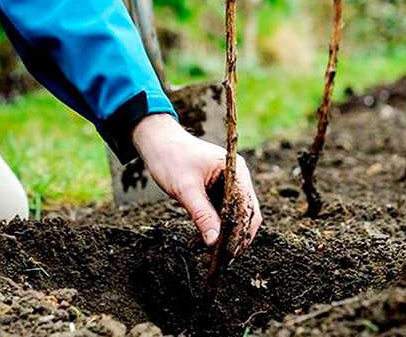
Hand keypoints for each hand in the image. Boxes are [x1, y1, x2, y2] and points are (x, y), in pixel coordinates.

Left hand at [132, 114, 261, 255]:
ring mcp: (229, 184)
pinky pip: (222, 214)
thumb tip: (214, 242)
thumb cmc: (171, 158)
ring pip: (234, 217)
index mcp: (235, 170)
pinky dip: (213, 228)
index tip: (228, 253)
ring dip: (222, 236)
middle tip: (220, 261)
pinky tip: (198, 241)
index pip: (247, 207)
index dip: (240, 232)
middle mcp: (238, 177)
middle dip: (234, 238)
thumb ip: (202, 215)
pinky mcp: (219, 190)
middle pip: (246, 214)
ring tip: (205, 255)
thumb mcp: (185, 189)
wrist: (158, 143)